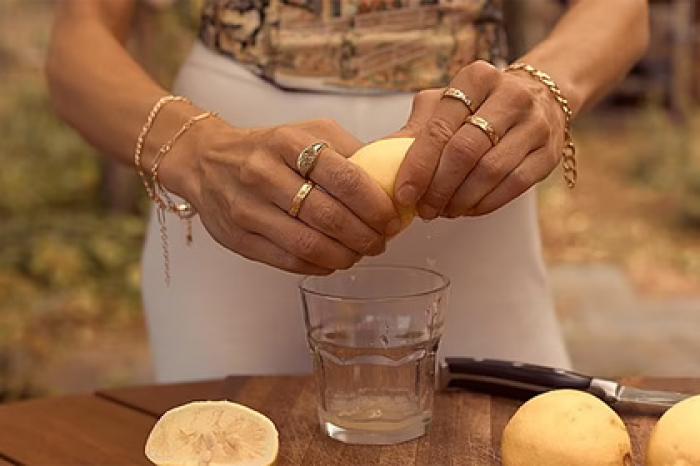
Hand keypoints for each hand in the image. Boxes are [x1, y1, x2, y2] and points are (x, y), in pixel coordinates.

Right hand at [162, 118, 399, 274]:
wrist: (206, 161)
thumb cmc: (267, 148)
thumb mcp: (307, 133)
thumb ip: (348, 152)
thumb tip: (391, 182)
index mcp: (288, 142)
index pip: (346, 178)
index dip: (377, 205)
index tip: (392, 217)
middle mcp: (264, 173)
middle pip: (330, 217)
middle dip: (366, 235)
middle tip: (382, 240)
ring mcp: (247, 209)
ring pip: (310, 245)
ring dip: (346, 255)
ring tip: (360, 252)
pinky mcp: (239, 238)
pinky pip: (289, 261)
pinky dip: (320, 265)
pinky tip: (334, 259)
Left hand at [394, 60, 565, 218]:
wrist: (541, 99)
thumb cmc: (479, 106)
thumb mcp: (446, 104)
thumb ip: (417, 128)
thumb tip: (379, 159)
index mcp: (477, 77)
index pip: (440, 128)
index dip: (418, 166)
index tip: (403, 194)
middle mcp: (510, 95)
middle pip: (465, 151)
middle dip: (438, 188)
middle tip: (424, 209)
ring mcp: (535, 124)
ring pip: (490, 171)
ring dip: (460, 199)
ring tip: (443, 210)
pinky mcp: (548, 153)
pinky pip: (513, 186)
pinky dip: (485, 204)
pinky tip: (468, 209)